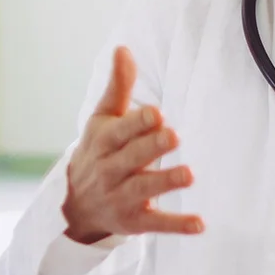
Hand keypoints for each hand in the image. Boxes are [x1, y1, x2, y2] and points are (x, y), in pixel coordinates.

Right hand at [60, 46, 204, 244]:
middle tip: (174, 136)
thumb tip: (124, 48)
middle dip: (152, 148)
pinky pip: (156, 224)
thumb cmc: (97, 151)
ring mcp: (121, 197)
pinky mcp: (134, 221)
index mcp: (103, 142)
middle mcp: (109, 170)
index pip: (120, 131)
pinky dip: (177, 226)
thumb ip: (118, 87)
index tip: (156, 113)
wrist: (74, 204)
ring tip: (188, 174)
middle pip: (131, 158)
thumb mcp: (102, 119)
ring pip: (143, 189)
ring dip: (165, 182)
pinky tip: (199, 225)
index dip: (137, 123)